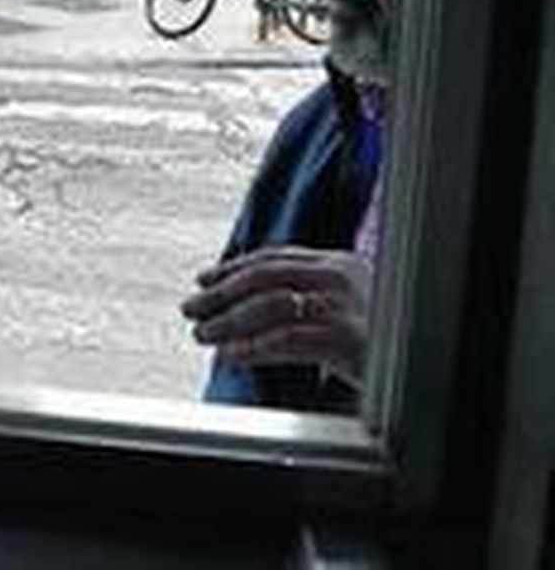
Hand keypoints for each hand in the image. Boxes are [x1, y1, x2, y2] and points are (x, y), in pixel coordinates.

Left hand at [180, 245, 371, 387]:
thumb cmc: (386, 345)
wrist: (433, 364)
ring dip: (229, 321)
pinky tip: (231, 356)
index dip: (234, 268)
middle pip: (265, 277)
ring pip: (270, 306)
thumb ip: (310, 301)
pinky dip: (253, 348)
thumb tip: (249, 308)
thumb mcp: (348, 311)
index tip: (203, 278)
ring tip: (202, 334)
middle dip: (221, 293)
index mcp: (341, 265)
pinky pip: (287, 341)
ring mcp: (347, 309)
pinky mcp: (350, 342)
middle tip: (190, 308)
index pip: (275, 259)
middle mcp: (342, 279)